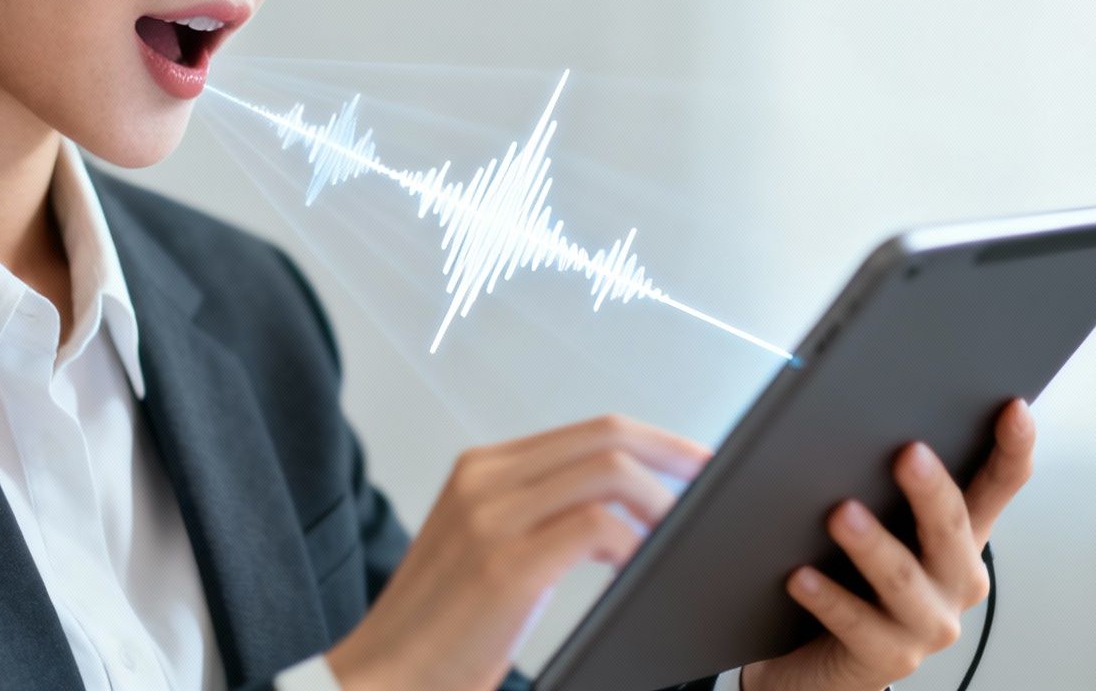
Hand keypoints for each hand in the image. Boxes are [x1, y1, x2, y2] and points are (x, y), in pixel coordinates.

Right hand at [325, 413, 710, 690]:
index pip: (589, 430)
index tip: (696, 463)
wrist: (382, 676)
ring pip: (609, 473)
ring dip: (661, 505)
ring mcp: (491, 517)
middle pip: (606, 435)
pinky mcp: (505, 564)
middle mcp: (484, 479)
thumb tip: (622, 509)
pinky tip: (637, 573)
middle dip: (674, 455)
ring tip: (677, 539)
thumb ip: (539, 516)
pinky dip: (635, 547)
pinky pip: (598, 529)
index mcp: (481, 470)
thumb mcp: (487, 551)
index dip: (655, 441)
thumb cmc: (441, 631)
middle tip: (713, 486)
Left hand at [740, 398, 1037, 690]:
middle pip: (951, 528)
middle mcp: (954, 581)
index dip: (1012, 449)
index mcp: (959, 539)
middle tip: (907, 454)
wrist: (824, 660)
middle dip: (931, 491)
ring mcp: (926, 623)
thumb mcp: (877, 524)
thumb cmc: (852, 579)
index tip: (1012, 409)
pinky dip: (828, 598)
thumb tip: (842, 418)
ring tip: (841, 514)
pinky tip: (800, 576)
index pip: (998, 487)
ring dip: (873, 544)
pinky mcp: (888, 658)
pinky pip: (856, 624)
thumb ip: (872, 479)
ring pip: (902, 579)